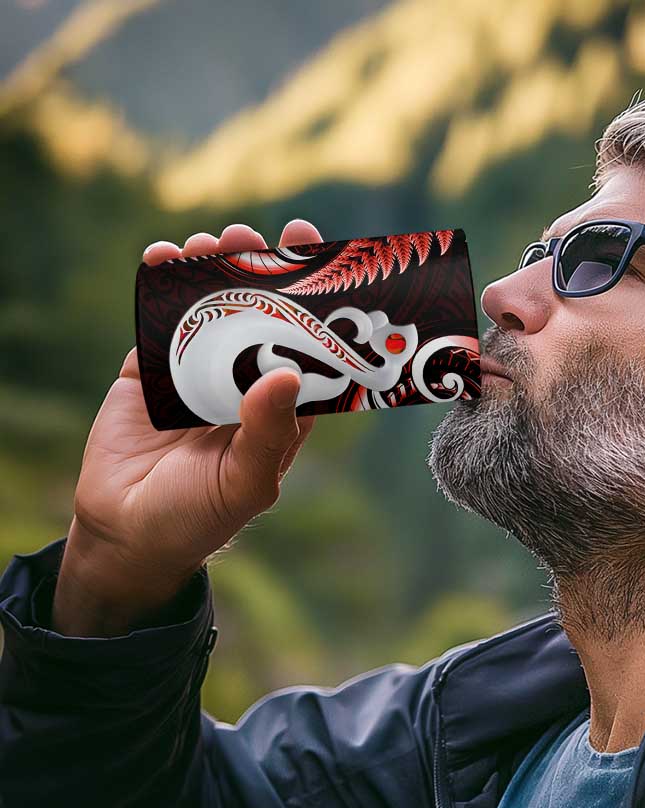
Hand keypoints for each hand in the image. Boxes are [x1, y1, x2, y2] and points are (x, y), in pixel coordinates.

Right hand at [52, 220, 323, 636]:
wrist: (126, 533)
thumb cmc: (200, 517)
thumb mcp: (245, 482)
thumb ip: (267, 432)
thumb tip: (285, 374)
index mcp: (281, 408)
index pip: (307, 346)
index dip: (313, 303)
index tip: (317, 257)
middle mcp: (244, 383)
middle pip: (259, 315)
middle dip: (259, 271)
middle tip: (255, 236)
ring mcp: (197, 373)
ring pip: (210, 310)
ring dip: (211, 270)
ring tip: (211, 241)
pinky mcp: (150, 371)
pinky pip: (158, 321)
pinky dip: (160, 287)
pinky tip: (164, 257)